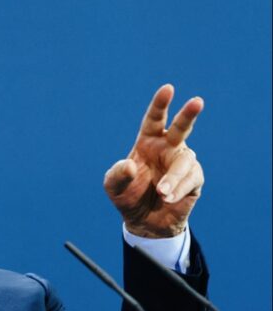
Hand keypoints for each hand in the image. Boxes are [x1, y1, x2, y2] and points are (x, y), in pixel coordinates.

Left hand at [104, 84, 203, 237]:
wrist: (144, 222)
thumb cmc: (128, 196)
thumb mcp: (113, 186)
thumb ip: (117, 175)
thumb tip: (130, 165)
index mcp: (147, 142)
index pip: (154, 119)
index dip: (160, 104)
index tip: (168, 88)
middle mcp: (167, 148)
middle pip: (180, 128)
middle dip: (188, 114)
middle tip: (197, 101)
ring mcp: (182, 163)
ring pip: (185, 161)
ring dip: (173, 177)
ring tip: (162, 193)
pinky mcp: (194, 180)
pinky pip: (191, 180)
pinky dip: (178, 189)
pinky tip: (168, 198)